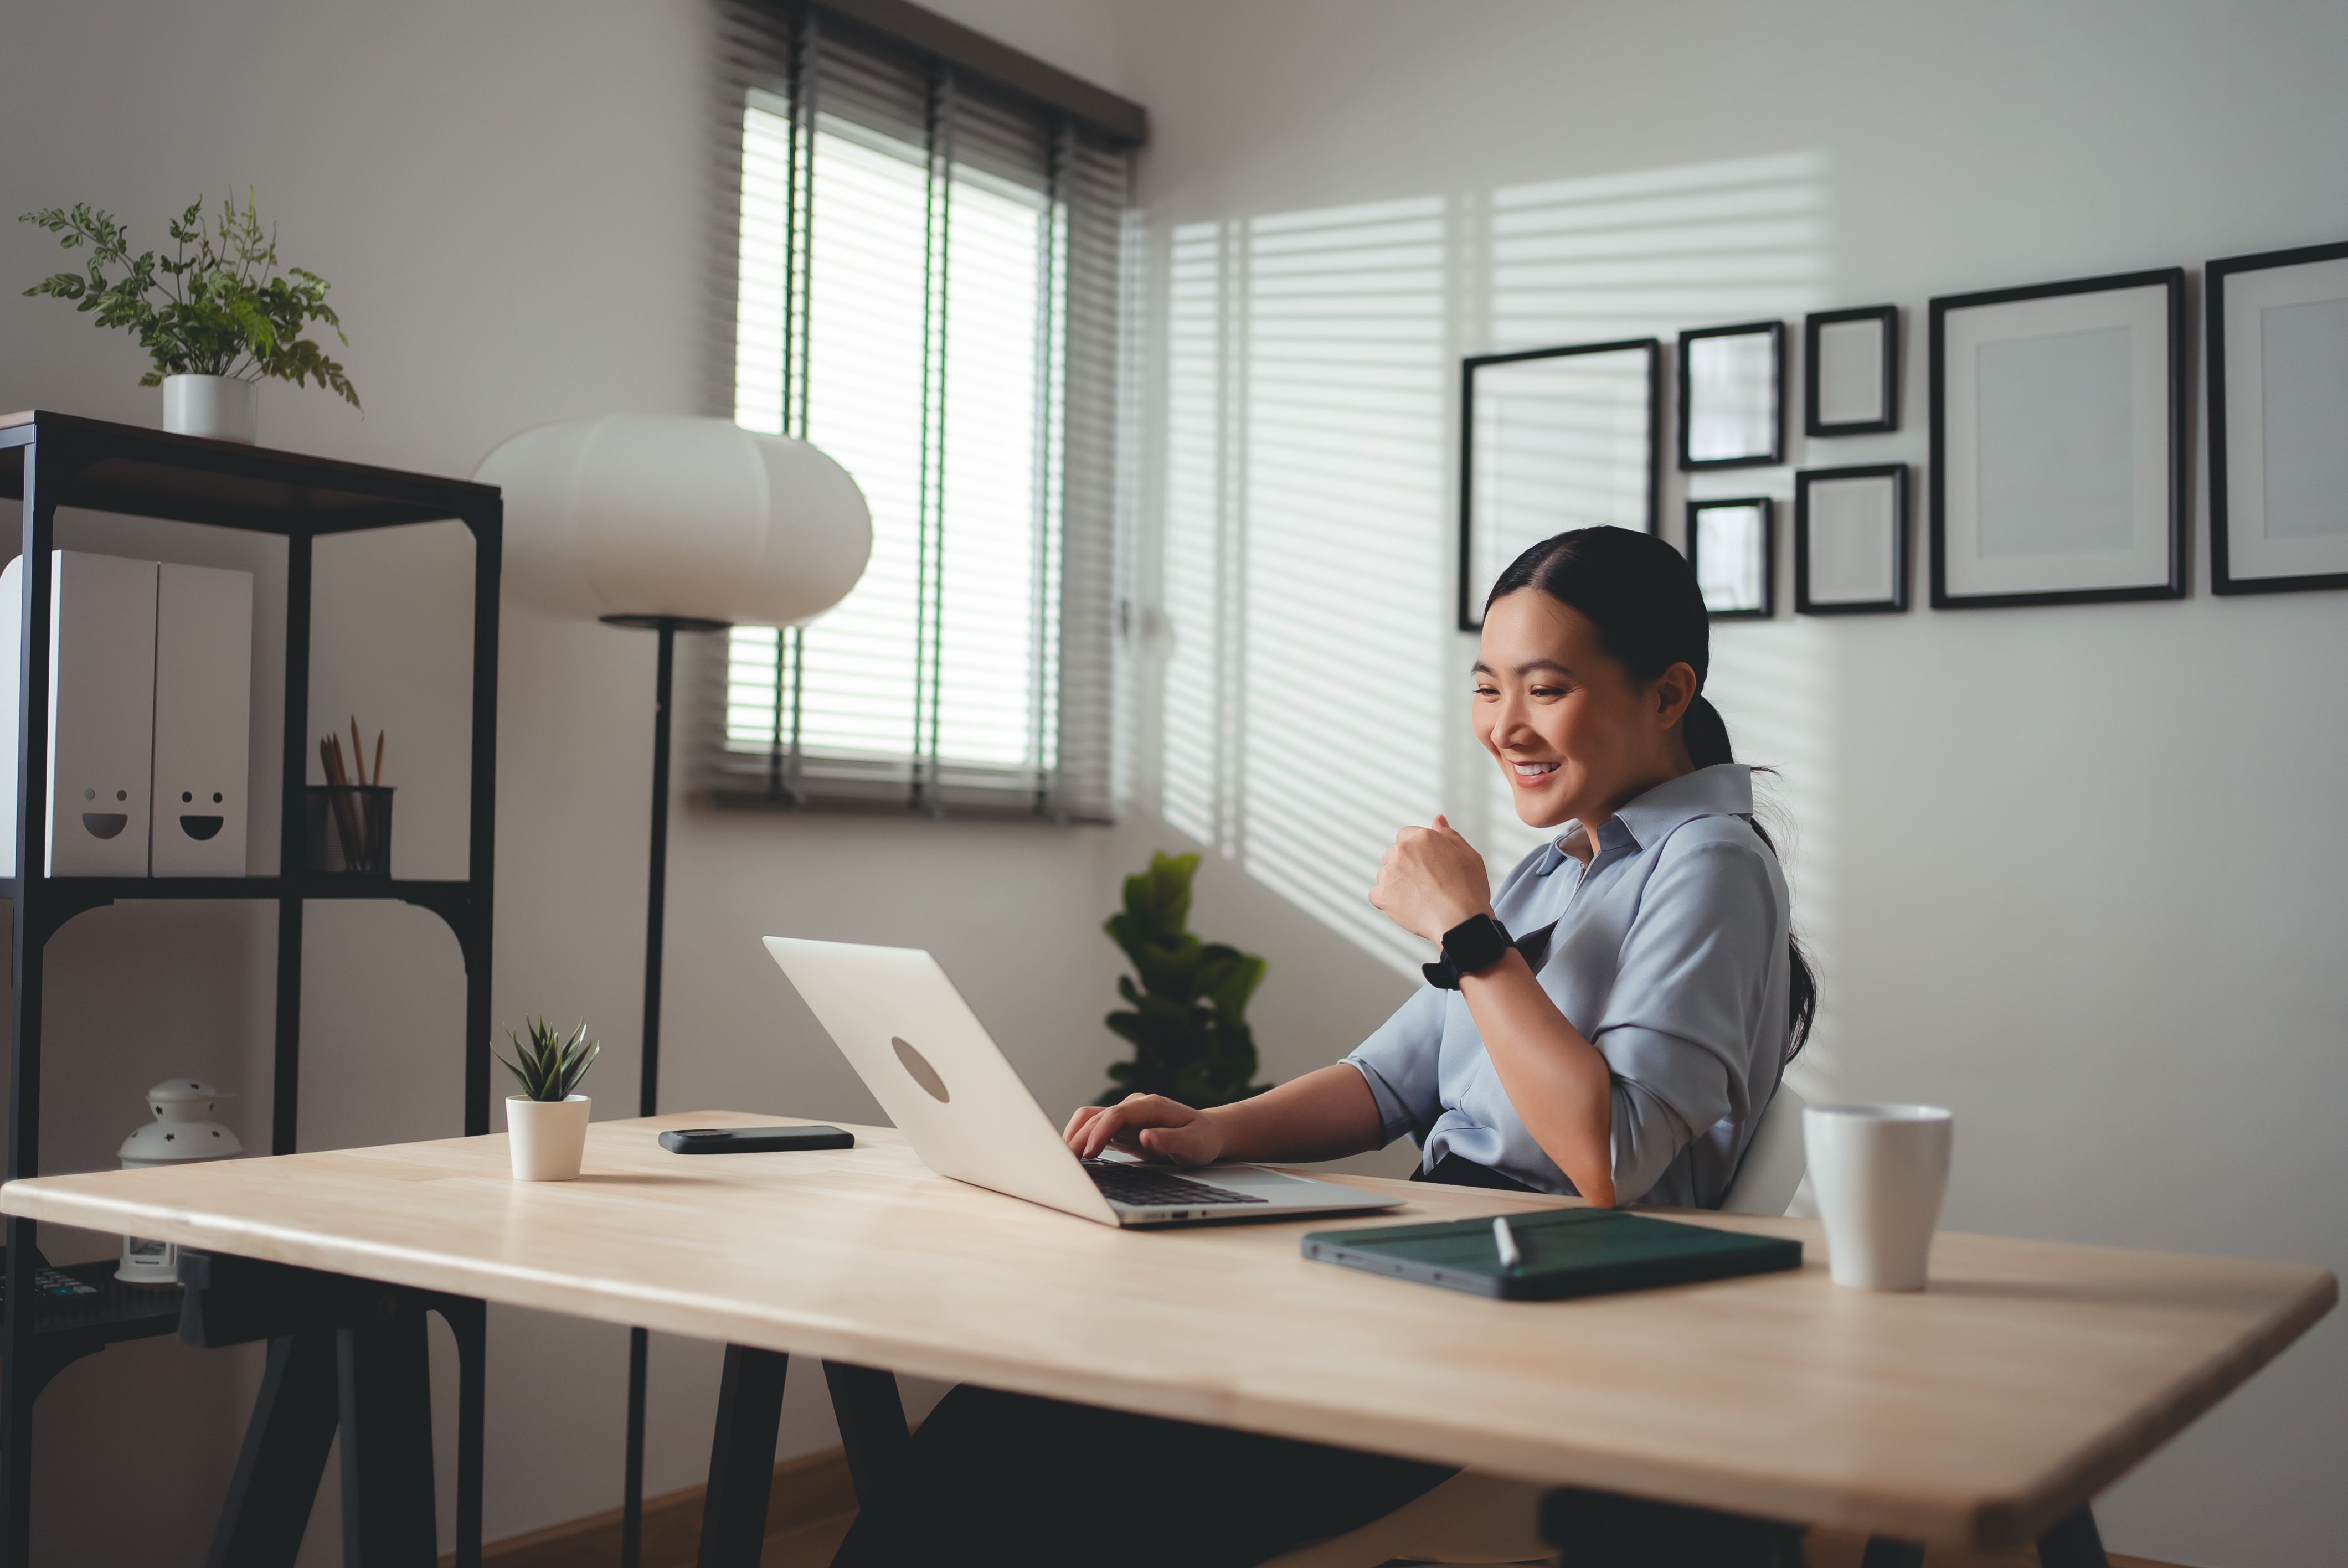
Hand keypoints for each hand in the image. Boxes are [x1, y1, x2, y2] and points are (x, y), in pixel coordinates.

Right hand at [1063, 1094, 1225, 1165]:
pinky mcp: (1120, 1127)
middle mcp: (1135, 1106)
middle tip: (1066, 1162)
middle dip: (1080, 1137)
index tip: (1088, 1152)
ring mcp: (1125, 1115)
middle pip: (1098, 1116)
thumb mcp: (1194, 1144)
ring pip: (1091, 1118)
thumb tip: (1145, 1137)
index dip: (1100, 1132)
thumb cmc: (1202, 1140)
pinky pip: (1094, 1127)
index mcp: (1152, 1106)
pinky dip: (1080, 1137)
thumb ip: (1170, 1140)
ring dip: (1075, 1135)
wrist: (1206, 1134)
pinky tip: (1072, 1153)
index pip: (1117, 1114)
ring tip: (1063, 1157)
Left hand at [1369, 814, 1492, 943]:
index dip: (1416, 850)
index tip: (1426, 864)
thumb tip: (1438, 819)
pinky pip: (1377, 894)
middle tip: (1425, 883)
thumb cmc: (1468, 890)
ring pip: (1385, 873)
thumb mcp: (1468, 855)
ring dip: (1396, 882)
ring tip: (1418, 897)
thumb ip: (1449, 835)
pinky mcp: (1382, 895)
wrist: (1461, 922)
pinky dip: (1387, 900)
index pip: (1406, 835)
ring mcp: (1390, 873)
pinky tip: (1406, 906)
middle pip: (1393, 853)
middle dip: (1405, 865)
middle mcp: (1402, 851)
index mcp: (1423, 838)